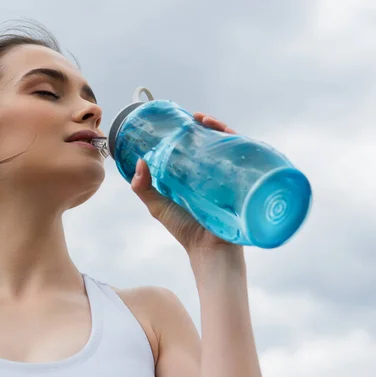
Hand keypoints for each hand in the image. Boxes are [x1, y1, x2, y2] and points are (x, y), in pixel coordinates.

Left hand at [131, 112, 239, 254]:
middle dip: (207, 126)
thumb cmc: (185, 229)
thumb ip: (143, 187)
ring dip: (221, 129)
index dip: (189, 132)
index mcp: (193, 176)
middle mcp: (212, 174)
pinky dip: (239, 143)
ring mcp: (228, 177)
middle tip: (196, 117)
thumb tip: (140, 161)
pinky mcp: (242, 182)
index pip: (193, 148)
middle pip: (213, 143)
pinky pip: (245, 159)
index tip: (180, 121)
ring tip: (207, 122)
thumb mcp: (158, 206)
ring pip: (229, 146)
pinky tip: (228, 135)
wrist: (210, 250)